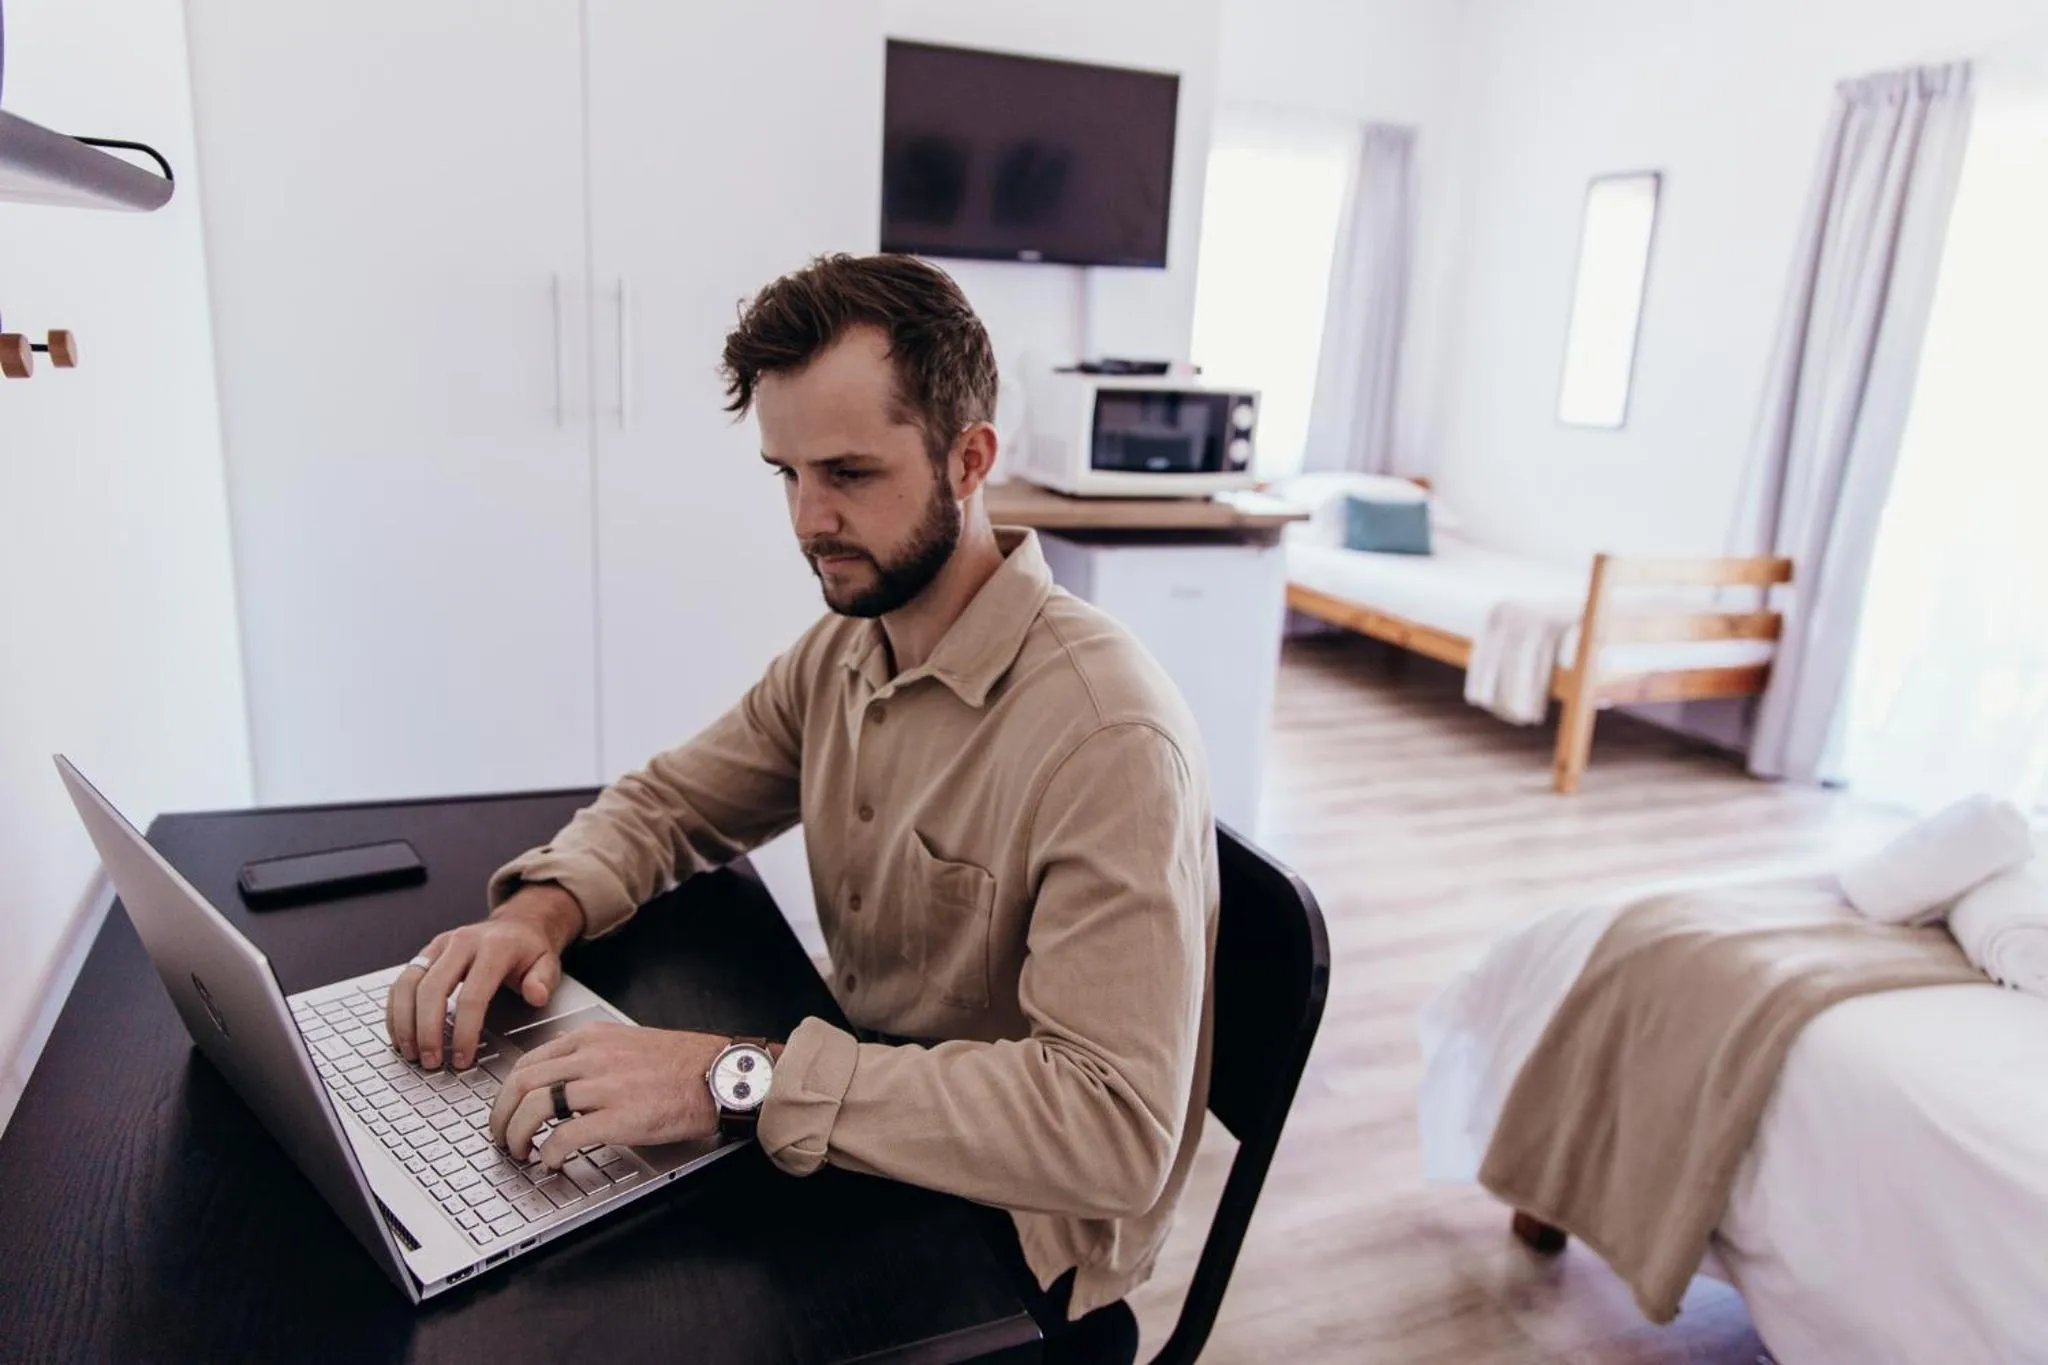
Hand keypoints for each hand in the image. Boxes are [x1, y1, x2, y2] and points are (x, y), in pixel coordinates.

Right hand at [385, 882, 584, 1069]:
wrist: (516, 924)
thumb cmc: (529, 950)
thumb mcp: (548, 962)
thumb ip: (543, 980)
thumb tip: (537, 995)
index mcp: (495, 947)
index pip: (472, 995)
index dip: (464, 1031)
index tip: (462, 1059)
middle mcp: (462, 942)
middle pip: (432, 989)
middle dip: (427, 1031)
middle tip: (431, 1062)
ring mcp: (440, 945)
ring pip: (408, 983)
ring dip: (404, 1022)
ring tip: (411, 1053)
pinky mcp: (426, 952)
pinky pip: (401, 981)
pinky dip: (396, 1009)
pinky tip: (400, 1034)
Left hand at [489, 1022, 729, 1164]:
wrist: (722, 1075)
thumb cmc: (684, 1065)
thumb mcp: (630, 1043)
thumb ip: (594, 1053)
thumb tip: (562, 1075)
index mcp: (594, 1038)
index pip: (529, 1060)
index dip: (507, 1093)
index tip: (506, 1111)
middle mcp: (593, 1056)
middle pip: (522, 1082)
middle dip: (501, 1116)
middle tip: (501, 1137)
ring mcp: (605, 1086)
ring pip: (536, 1107)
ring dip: (518, 1135)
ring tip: (521, 1153)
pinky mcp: (619, 1116)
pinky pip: (565, 1135)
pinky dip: (549, 1153)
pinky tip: (552, 1162)